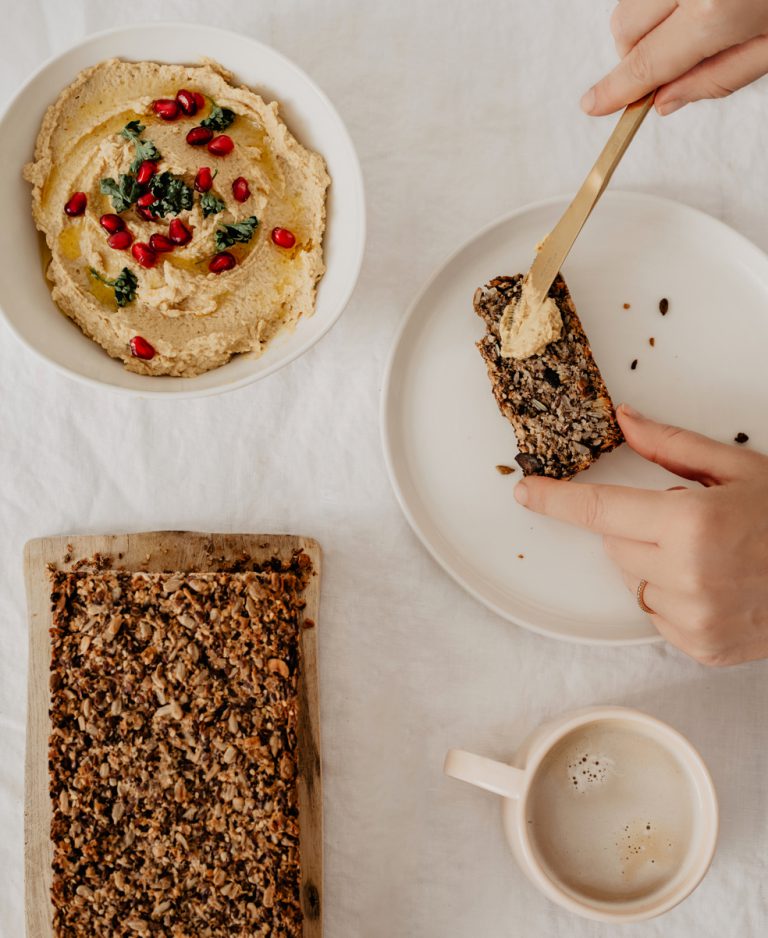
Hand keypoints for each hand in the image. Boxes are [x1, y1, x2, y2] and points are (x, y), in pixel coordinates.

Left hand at [514, 405, 767, 665]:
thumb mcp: (737, 467)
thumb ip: (671, 445)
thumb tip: (623, 420)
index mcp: (691, 524)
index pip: (599, 510)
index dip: (557, 500)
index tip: (526, 491)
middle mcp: (687, 577)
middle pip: (614, 544)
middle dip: (637, 526)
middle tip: (686, 520)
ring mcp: (694, 620)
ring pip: (632, 580)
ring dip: (654, 563)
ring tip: (710, 554)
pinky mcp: (701, 648)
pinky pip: (656, 614)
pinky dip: (672, 596)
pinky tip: (715, 583)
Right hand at [582, 0, 767, 115]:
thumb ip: (718, 77)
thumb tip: (667, 99)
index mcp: (713, 10)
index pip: (644, 64)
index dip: (616, 90)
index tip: (594, 104)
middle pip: (625, 26)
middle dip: (637, 50)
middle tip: (675, 55)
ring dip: (653, 13)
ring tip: (702, 9)